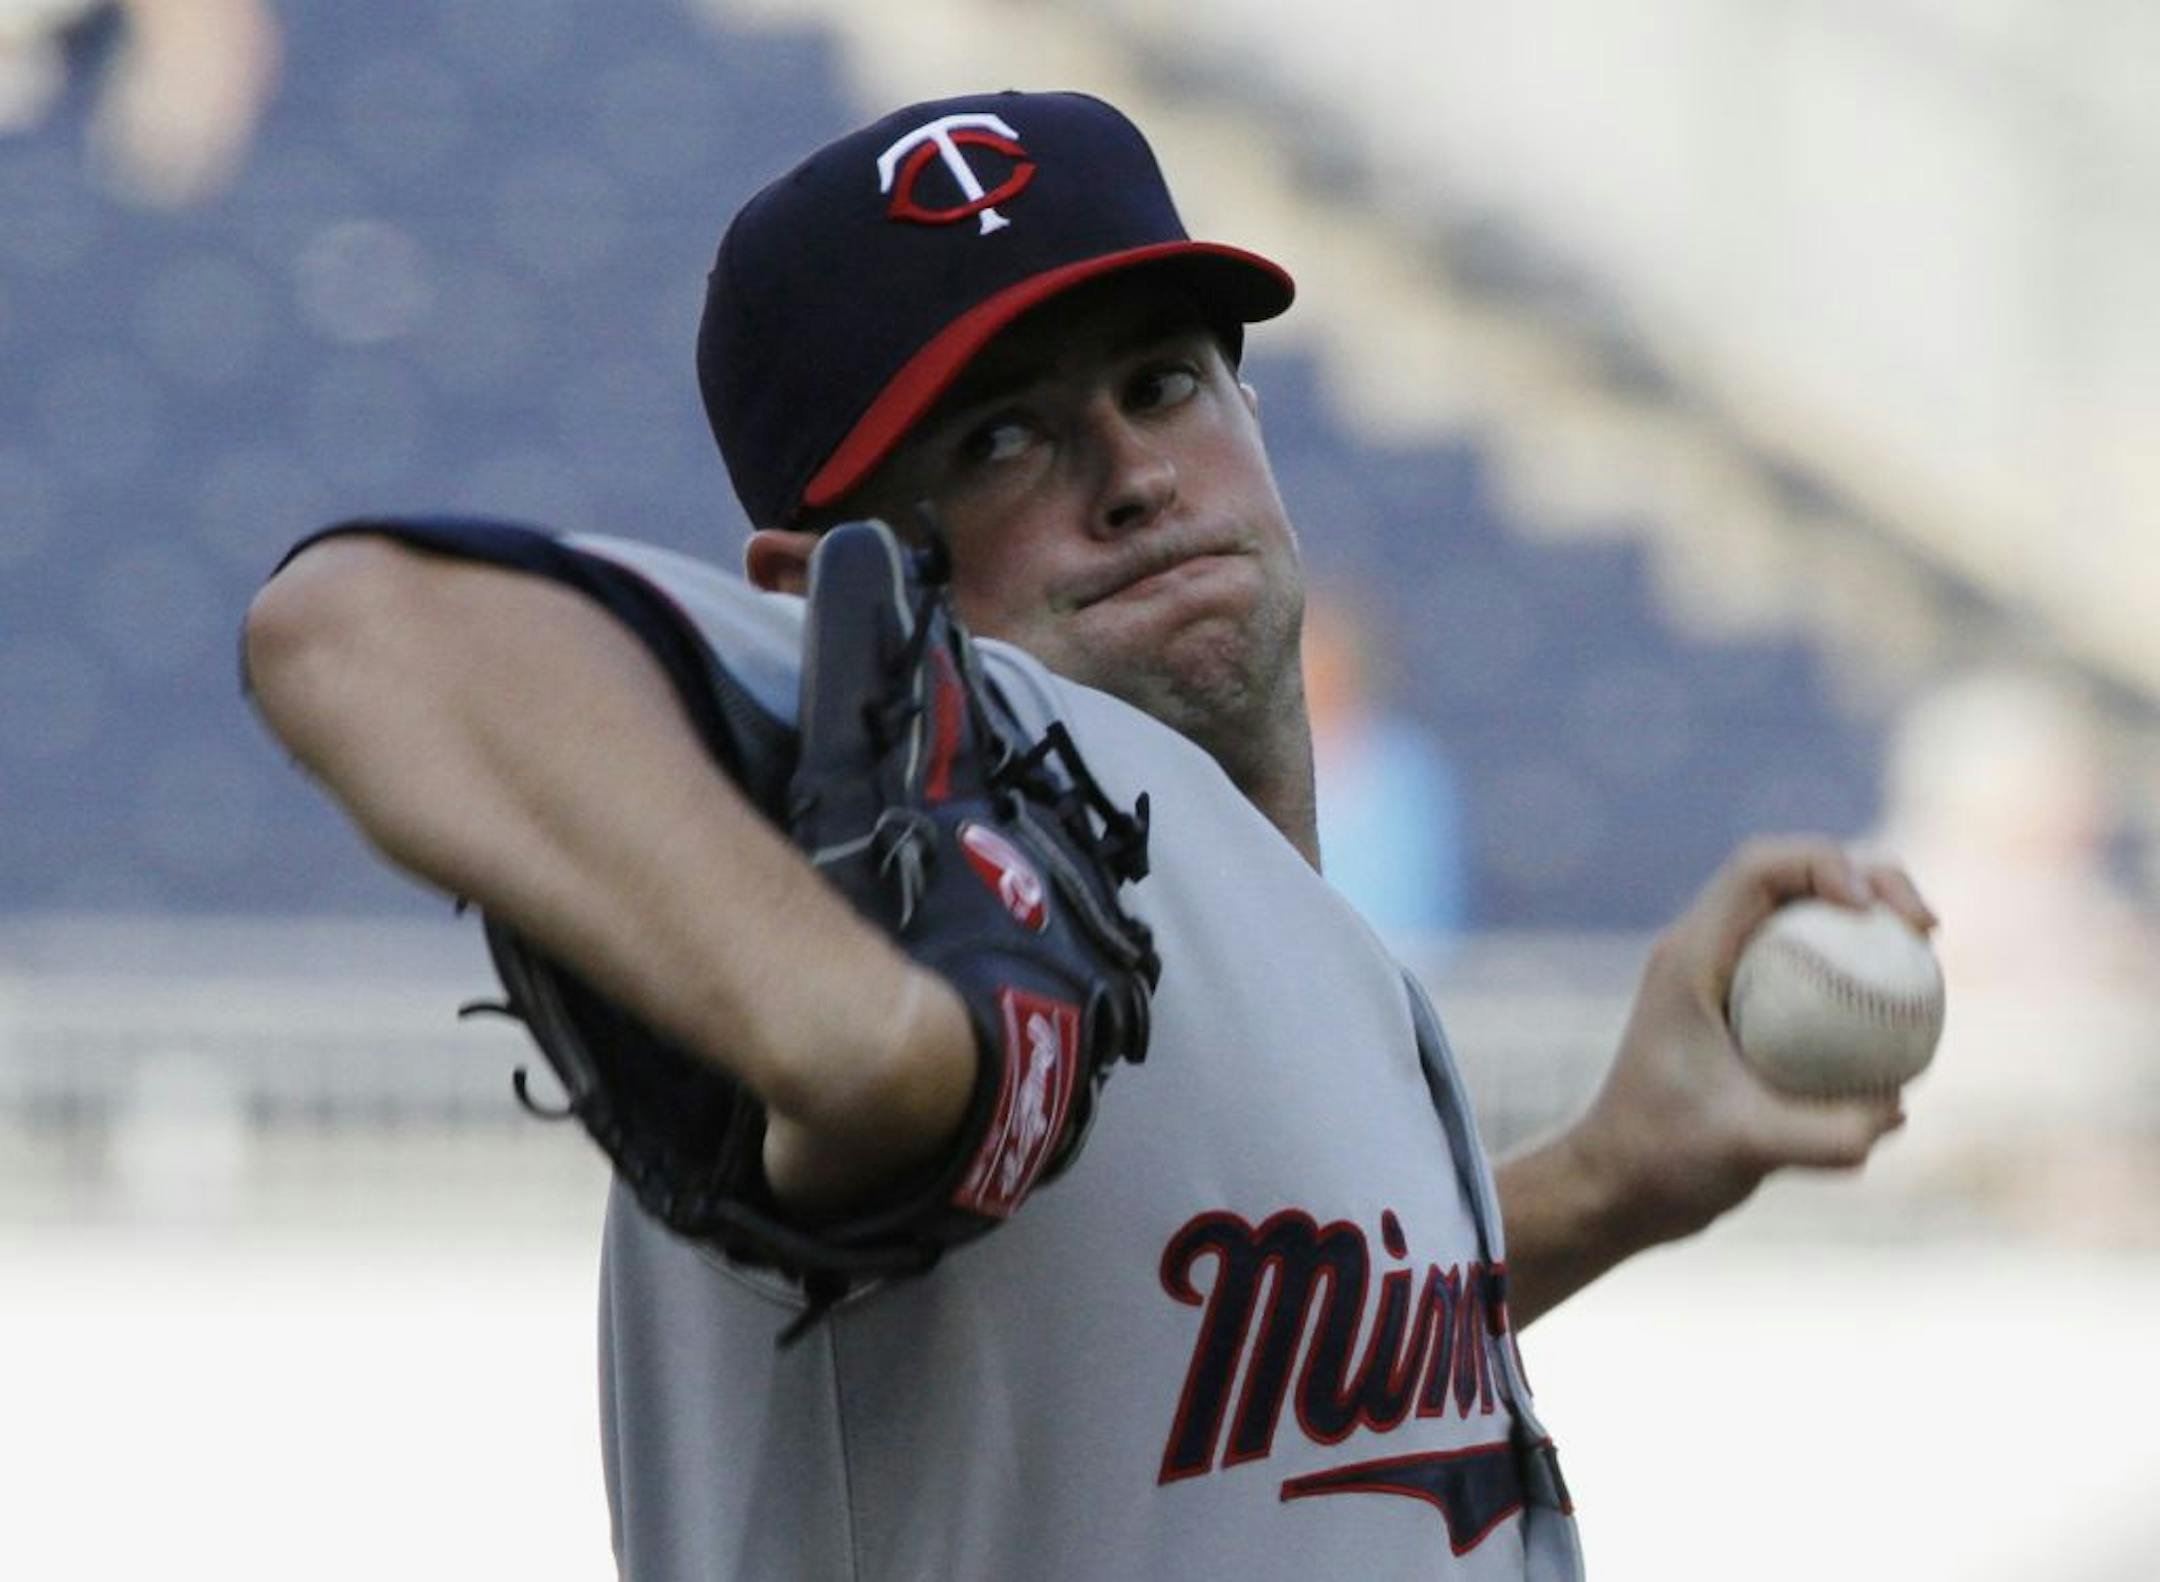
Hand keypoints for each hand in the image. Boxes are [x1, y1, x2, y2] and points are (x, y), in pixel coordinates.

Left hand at [1569, 836, 1936, 1250]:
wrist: (1618, 1189)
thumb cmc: (1663, 1162)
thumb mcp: (1747, 1152)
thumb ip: (1824, 1135)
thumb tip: (1898, 1108)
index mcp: (1691, 957)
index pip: (1758, 869)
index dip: (1825, 863)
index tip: (1873, 911)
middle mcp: (1709, 955)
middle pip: (1795, 878)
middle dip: (1869, 880)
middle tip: (1926, 932)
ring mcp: (1730, 984)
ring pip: (1809, 923)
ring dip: (1869, 929)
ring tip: (1926, 967)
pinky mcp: (1750, 1019)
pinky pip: (1816, 976)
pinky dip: (1862, 983)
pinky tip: (1906, 1033)